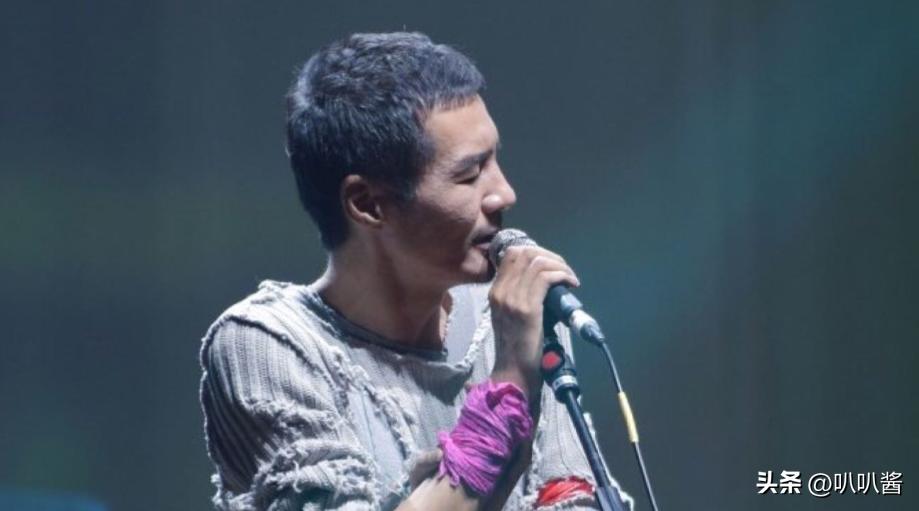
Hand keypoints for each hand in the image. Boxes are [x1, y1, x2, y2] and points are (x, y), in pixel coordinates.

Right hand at [488, 245, 578, 398]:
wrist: (513, 373)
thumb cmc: (518, 349)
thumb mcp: (512, 316)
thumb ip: (521, 296)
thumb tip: (546, 280)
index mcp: (495, 292)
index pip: (512, 254)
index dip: (535, 252)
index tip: (551, 264)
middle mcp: (501, 292)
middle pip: (525, 253)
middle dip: (550, 256)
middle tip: (564, 269)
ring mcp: (512, 299)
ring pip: (538, 263)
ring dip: (559, 266)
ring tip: (570, 278)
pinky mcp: (527, 309)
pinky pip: (546, 278)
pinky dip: (562, 275)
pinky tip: (570, 284)